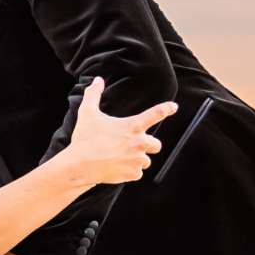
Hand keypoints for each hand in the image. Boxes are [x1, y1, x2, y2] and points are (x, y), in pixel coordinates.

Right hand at [54, 77, 176, 187]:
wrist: (80, 166)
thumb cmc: (85, 139)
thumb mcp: (87, 113)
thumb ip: (93, 94)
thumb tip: (97, 80)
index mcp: (133, 126)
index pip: (155, 114)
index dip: (166, 109)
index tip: (174, 107)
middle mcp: (139, 143)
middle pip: (156, 145)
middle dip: (148, 145)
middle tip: (133, 145)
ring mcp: (137, 160)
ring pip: (146, 161)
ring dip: (138, 159)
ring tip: (121, 158)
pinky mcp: (133, 174)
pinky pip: (138, 173)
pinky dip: (130, 172)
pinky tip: (118, 168)